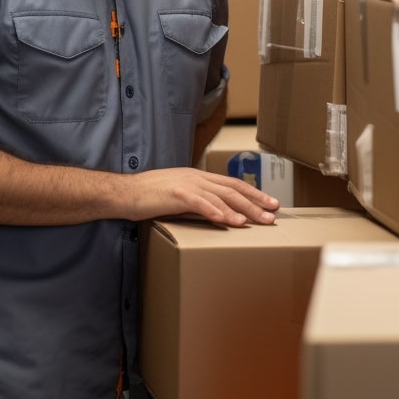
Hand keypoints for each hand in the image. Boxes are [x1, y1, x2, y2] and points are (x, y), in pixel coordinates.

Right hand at [128, 168, 278, 227]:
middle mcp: (196, 177)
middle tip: (272, 214)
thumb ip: (198, 202)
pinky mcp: (176, 194)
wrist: (125, 194)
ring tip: (257, 221)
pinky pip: (201, 203)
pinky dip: (217, 211)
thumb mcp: (179, 198)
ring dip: (242, 209)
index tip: (270, 203)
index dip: (253, 193)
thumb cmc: (149, 198)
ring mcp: (187, 184)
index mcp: (198, 177)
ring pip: (222, 195)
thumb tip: (217, 214)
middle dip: (255, 202)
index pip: (232, 184)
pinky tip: (229, 220)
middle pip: (232, 189)